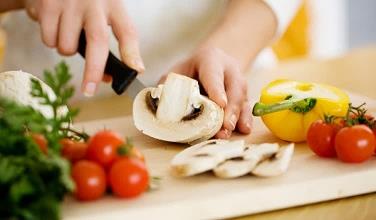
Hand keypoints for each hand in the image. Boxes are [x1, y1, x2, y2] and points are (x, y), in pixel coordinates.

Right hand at [23, 0, 144, 95]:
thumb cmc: (85, 1)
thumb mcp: (103, 11)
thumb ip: (107, 41)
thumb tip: (106, 78)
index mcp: (114, 4)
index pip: (128, 31)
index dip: (132, 53)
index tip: (137, 71)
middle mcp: (94, 3)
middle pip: (97, 42)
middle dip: (93, 71)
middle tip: (89, 90)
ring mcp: (70, 3)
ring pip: (67, 47)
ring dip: (67, 51)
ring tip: (68, 35)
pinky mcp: (48, 5)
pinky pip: (48, 39)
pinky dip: (50, 40)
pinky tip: (54, 25)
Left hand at [160, 47, 252, 138]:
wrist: (213, 62)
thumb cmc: (192, 69)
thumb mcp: (178, 71)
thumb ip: (169, 84)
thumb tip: (158, 102)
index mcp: (211, 59)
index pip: (214, 74)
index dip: (217, 89)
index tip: (220, 103)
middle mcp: (229, 69)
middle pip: (234, 88)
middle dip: (230, 108)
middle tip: (225, 125)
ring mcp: (239, 82)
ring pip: (242, 98)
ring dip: (237, 116)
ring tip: (230, 131)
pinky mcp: (244, 95)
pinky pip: (247, 106)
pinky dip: (246, 118)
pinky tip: (244, 129)